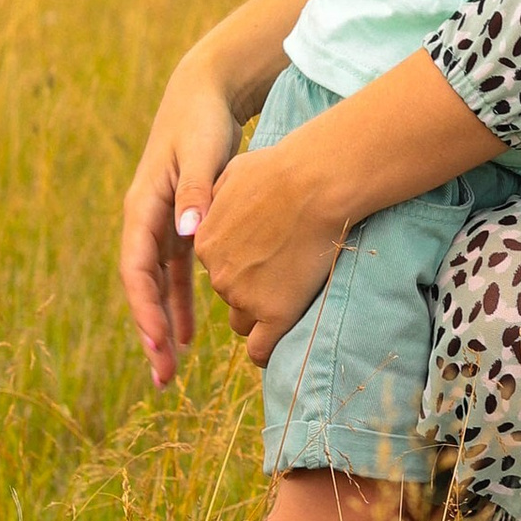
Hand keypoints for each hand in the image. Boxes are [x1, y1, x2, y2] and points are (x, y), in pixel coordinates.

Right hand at [119, 59, 241, 387]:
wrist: (205, 93)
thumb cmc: (203, 121)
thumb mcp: (202, 151)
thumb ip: (197, 191)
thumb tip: (188, 231)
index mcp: (142, 206)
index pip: (136, 269)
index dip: (145, 309)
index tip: (159, 344)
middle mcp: (144, 221)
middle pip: (141, 288)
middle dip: (149, 332)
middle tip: (162, 377)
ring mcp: (160, 225)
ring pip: (155, 287)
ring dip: (161, 327)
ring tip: (169, 371)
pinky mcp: (179, 225)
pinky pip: (174, 276)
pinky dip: (179, 305)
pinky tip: (186, 338)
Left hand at [193, 137, 349, 367]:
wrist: (315, 183)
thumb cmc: (282, 169)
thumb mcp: (232, 173)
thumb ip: (215, 197)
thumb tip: (207, 211)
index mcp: (205, 242)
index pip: (217, 265)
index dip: (242, 261)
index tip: (266, 253)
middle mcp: (217, 273)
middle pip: (229, 294)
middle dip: (251, 286)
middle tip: (285, 268)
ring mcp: (244, 296)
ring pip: (245, 320)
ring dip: (262, 312)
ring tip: (291, 293)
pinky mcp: (274, 313)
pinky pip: (260, 349)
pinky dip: (267, 351)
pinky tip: (280, 341)